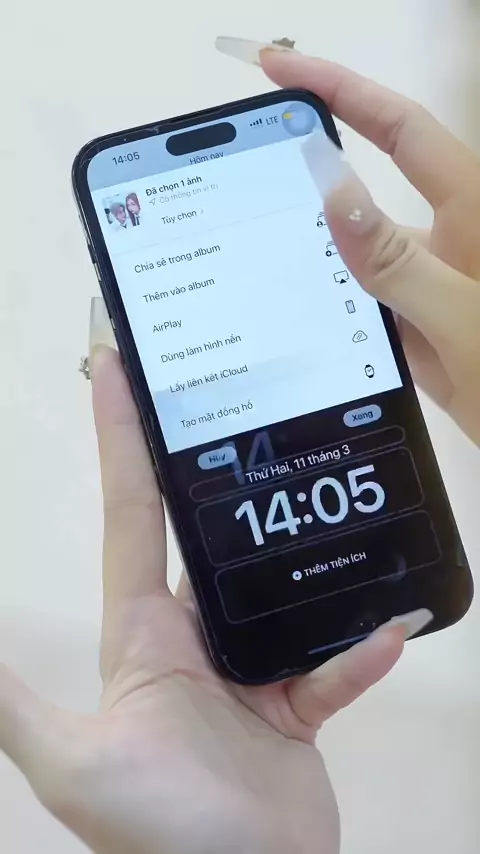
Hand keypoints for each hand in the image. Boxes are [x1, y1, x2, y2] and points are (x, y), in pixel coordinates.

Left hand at [0, 343, 410, 853]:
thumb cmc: (158, 833)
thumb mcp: (73, 763)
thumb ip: (15, 702)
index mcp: (143, 633)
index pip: (130, 515)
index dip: (121, 441)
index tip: (117, 368)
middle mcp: (195, 639)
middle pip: (209, 535)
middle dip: (218, 469)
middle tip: (242, 399)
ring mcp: (250, 671)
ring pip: (280, 592)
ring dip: (306, 556)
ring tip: (335, 493)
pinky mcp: (299, 708)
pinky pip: (334, 668)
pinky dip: (361, 654)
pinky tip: (391, 631)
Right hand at [261, 49, 479, 444]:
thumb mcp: (458, 314)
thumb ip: (395, 259)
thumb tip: (331, 188)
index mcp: (470, 210)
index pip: (397, 128)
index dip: (339, 87)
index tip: (278, 68)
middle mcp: (444, 238)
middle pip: (368, 182)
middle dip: (308, 155)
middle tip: (243, 150)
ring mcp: (427, 283)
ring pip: (358, 250)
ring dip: (310, 241)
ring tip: (245, 236)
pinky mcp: (415, 326)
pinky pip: (361, 300)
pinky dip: (327, 299)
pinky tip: (288, 305)